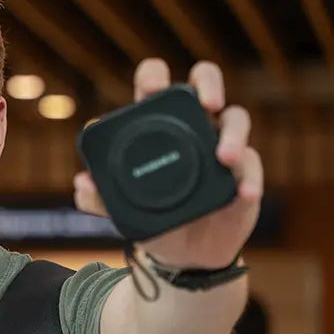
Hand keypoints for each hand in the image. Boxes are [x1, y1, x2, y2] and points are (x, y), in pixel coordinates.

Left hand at [73, 58, 262, 269]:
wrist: (184, 256)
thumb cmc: (153, 221)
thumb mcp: (125, 213)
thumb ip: (100, 199)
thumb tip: (82, 184)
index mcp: (159, 126)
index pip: (156, 86)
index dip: (154, 77)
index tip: (152, 88)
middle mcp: (193, 127)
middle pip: (205, 82)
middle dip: (208, 83)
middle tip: (206, 102)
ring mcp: (221, 146)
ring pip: (236, 119)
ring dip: (234, 134)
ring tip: (225, 158)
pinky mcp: (243, 172)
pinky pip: (251, 166)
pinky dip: (249, 178)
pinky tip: (243, 193)